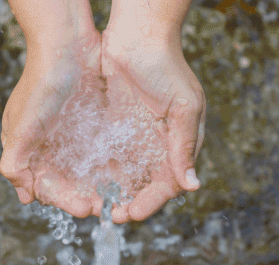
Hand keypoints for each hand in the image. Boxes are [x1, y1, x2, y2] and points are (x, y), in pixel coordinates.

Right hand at [0, 29, 103, 217]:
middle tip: (107, 208)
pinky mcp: (92, 126)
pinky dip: (111, 168)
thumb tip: (24, 196)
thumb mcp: (20, 127)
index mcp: (27, 151)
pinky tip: (126, 176)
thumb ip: (15, 163)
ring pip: (86, 173)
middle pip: (67, 184)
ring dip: (100, 188)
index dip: (64, 201)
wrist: (66, 45)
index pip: (46, 187)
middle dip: (85, 198)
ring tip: (119, 198)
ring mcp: (71, 137)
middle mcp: (48, 147)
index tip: (85, 209)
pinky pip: (101, 154)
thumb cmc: (39, 85)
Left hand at [99, 24, 205, 223]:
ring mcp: (134, 136)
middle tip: (110, 215)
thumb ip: (184, 146)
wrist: (138, 33)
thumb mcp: (183, 106)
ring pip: (124, 176)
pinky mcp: (113, 127)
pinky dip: (99, 173)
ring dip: (112, 193)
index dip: (151, 202)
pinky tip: (85, 182)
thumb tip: (193, 186)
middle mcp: (157, 145)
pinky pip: (106, 157)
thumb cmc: (167, 66)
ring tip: (95, 205)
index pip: (168, 185)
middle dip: (129, 203)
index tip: (132, 213)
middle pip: (144, 186)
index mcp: (179, 144)